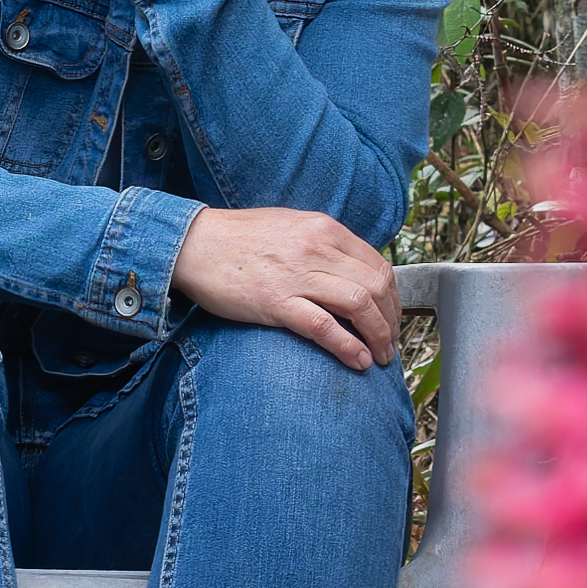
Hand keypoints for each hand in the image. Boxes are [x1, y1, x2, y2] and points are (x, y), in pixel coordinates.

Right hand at [169, 200, 403, 366]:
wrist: (193, 244)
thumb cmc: (238, 238)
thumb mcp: (291, 226)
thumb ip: (323, 243)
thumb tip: (352, 270)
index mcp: (324, 228)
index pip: (378, 264)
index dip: (394, 297)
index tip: (392, 317)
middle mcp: (317, 248)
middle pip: (377, 286)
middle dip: (392, 320)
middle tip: (391, 343)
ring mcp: (297, 275)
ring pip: (359, 305)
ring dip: (379, 336)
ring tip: (380, 357)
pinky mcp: (276, 302)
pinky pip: (324, 327)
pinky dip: (348, 347)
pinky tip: (357, 361)